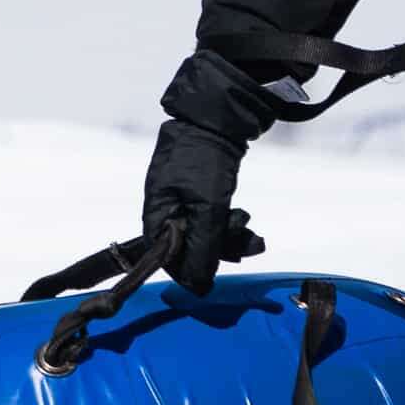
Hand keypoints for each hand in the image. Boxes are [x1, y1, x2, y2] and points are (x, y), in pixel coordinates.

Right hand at [141, 119, 265, 295]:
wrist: (218, 118)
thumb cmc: (205, 159)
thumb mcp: (207, 208)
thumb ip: (203, 248)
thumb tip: (198, 286)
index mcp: (156, 212)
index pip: (164, 257)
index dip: (189, 268)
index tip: (213, 270)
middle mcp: (164, 207)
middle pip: (185, 247)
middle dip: (216, 249)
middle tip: (243, 243)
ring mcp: (180, 198)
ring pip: (201, 233)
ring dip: (227, 237)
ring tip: (248, 230)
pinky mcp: (197, 191)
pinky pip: (209, 218)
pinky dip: (226, 223)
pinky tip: (242, 219)